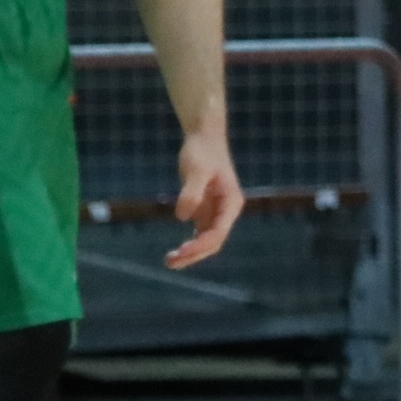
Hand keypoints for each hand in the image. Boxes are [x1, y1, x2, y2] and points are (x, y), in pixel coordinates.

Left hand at [166, 126, 244, 267]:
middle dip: (194, 255)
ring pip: (206, 241)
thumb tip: (183, 217)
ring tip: (169, 261)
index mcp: (231, 203)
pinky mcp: (205, 210)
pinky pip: (199, 234)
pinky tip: (175, 251)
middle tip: (171, 262)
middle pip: (213, 242)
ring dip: (191, 253)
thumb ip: (191, 192)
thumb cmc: (202, 151)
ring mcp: (216, 212)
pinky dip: (189, 244)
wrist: (203, 138)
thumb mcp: (196, 169)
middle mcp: (226, 212)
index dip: (201, 245)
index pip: (218, 232)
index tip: (183, 251)